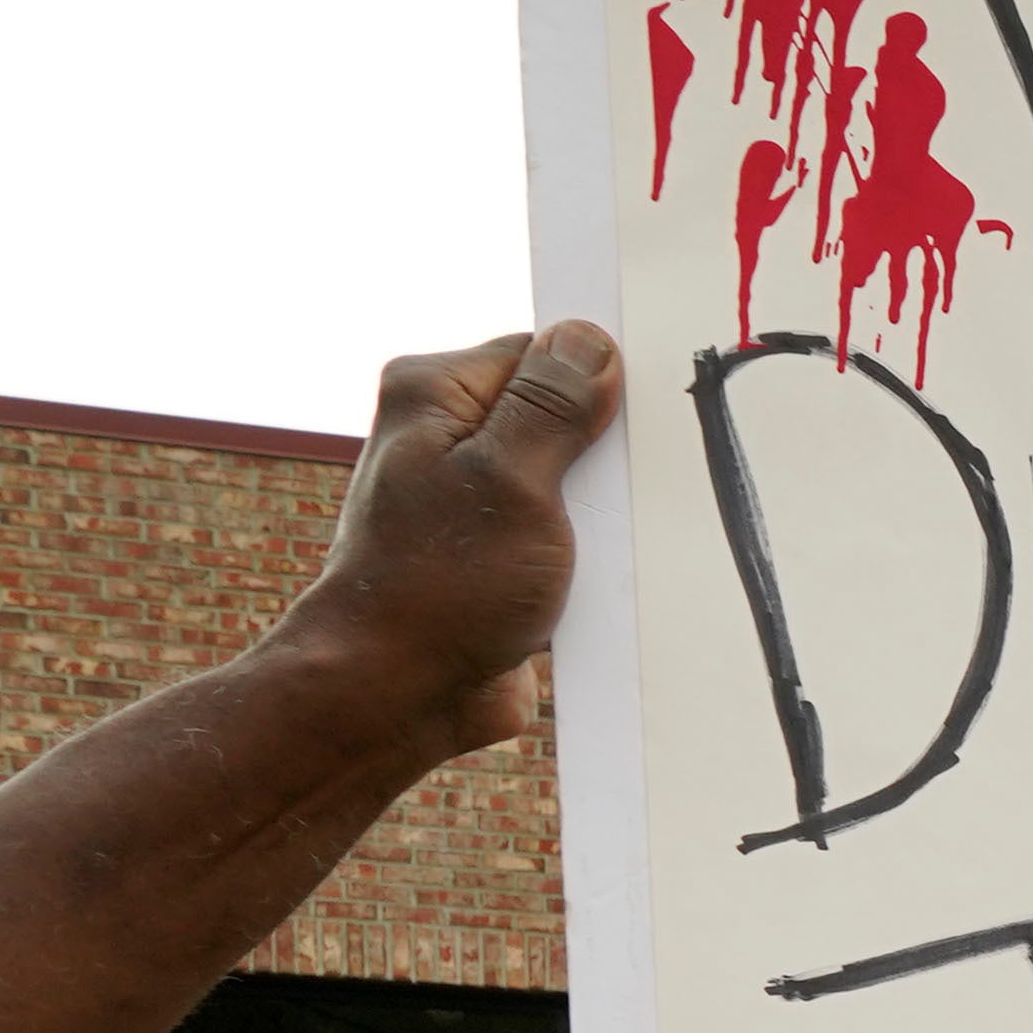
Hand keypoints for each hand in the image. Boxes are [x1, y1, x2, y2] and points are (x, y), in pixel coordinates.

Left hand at [279, 324, 621, 754]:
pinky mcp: (496, 549)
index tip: (634, 425)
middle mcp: (447, 434)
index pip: (545, 353)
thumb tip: (589, 339)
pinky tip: (599, 577)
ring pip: (571, 479)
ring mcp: (472, 494)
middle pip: (562, 414)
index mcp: (435, 393)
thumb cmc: (439, 588)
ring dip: (600, 513)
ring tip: (604, 547)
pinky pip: (565, 531)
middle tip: (622, 494)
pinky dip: (588, 552)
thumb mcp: (511, 480)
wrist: (398, 692)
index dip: (597, 385)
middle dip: (603, 454)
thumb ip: (553, 404)